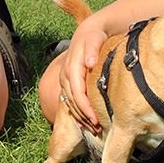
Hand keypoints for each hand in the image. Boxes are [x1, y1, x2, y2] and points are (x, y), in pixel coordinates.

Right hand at [59, 19, 108, 133]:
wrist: (87, 33)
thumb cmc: (94, 37)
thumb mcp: (95, 39)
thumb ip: (92, 50)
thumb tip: (88, 63)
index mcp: (72, 68)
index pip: (77, 93)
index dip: (86, 108)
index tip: (96, 120)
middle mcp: (66, 75)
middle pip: (72, 101)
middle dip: (84, 116)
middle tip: (98, 129)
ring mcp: (65, 79)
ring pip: (70, 103)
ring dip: (80, 116)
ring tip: (95, 127)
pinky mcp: (68, 82)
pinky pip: (70, 100)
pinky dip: (78, 111)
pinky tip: (88, 120)